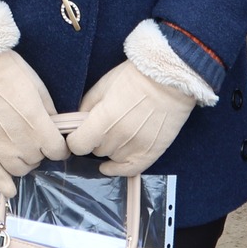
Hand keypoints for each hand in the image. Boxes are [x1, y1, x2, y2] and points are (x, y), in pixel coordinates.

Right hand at [0, 52, 68, 198]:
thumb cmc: (8, 71)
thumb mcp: (38, 86)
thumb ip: (49, 112)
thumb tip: (54, 127)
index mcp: (38, 125)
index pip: (58, 151)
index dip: (59, 147)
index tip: (56, 142)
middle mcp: (22, 142)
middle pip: (39, 160)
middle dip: (40, 151)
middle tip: (34, 138)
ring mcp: (0, 148)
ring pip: (20, 170)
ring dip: (24, 162)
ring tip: (20, 150)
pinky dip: (4, 185)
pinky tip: (10, 190)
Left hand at [65, 61, 194, 176]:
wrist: (170, 80)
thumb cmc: (136, 77)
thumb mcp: (104, 85)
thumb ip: (87, 106)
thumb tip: (77, 123)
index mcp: (104, 119)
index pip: (78, 144)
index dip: (75, 139)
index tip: (77, 135)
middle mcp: (119, 137)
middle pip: (96, 150)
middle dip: (96, 139)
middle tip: (104, 126)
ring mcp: (136, 146)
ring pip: (111, 157)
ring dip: (110, 148)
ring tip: (118, 132)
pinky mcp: (151, 152)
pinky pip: (130, 170)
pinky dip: (118, 169)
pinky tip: (109, 166)